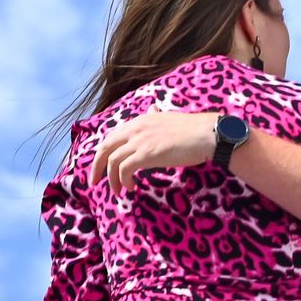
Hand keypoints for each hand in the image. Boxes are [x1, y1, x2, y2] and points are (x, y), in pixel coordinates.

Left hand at [90, 111, 222, 193]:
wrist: (206, 134)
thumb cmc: (192, 130)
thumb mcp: (168, 119)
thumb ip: (155, 117)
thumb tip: (151, 109)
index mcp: (140, 120)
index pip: (112, 136)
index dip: (103, 153)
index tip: (101, 167)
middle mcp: (135, 128)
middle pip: (105, 147)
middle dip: (97, 167)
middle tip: (95, 182)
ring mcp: (140, 141)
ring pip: (113, 161)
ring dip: (112, 179)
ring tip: (119, 191)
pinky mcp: (146, 154)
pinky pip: (124, 169)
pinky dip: (124, 180)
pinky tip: (132, 187)